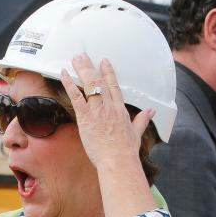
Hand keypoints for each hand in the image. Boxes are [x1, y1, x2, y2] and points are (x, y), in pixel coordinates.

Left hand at [60, 53, 153, 176]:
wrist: (118, 161)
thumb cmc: (126, 151)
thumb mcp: (137, 133)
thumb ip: (142, 120)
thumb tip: (150, 112)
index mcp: (120, 110)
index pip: (114, 86)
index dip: (108, 72)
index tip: (104, 62)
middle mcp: (109, 107)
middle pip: (99, 82)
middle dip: (91, 67)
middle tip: (83, 56)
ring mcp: (97, 111)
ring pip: (89, 85)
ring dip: (81, 70)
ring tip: (75, 59)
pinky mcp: (86, 118)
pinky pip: (76, 97)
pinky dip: (70, 84)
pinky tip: (64, 75)